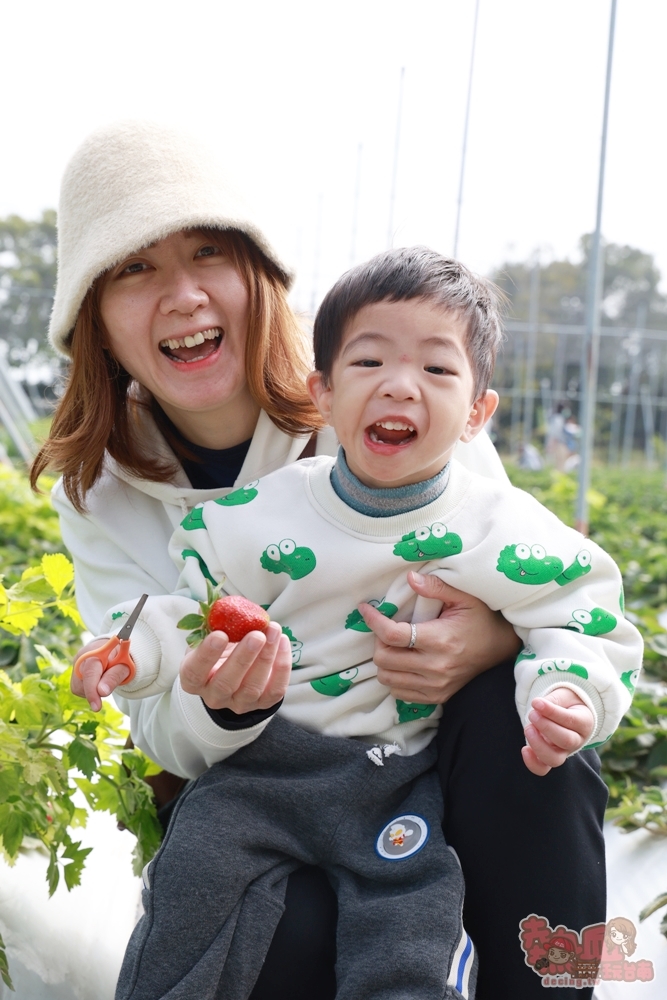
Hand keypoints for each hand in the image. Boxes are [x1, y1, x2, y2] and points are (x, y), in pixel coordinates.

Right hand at [70, 638, 130, 711]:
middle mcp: (82, 657)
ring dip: (93, 691)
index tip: (97, 707)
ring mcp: (75, 665)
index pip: (90, 672)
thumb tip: (102, 692)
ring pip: (79, 688)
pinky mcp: (74, 673)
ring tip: (104, 680)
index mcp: (96, 651)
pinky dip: (89, 690)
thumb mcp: (124, 666)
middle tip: (106, 691)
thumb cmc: (121, 657)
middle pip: (81, 682)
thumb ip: (114, 677)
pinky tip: (97, 682)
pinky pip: (78, 689)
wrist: (114, 649)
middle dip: (93, 693)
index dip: (92, 690)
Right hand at [180, 621, 291, 712]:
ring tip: (273, 631)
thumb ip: (212, 622)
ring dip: (266, 658)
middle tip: (256, 635)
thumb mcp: (210, 635)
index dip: (206, 654)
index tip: (220, 634)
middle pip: (226, 683)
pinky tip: (283, 642)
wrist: (236, 667)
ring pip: (252, 687)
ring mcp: (239, 703)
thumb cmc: (220, 648)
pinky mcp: (262, 704)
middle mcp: (214, 696)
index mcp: (194, 679)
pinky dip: (282, 667)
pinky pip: (275, 691)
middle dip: (243, 657)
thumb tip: (219, 605)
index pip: (195, 672)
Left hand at [359, 571, 520, 703]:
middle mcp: (436, 667)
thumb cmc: (480, 619)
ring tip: (395, 646)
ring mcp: (436, 685)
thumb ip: (436, 586)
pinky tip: (404, 663)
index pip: (393, 635)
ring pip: (387, 679)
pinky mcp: (437, 696)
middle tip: (386, 629)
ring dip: (384, 661)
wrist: (499, 649)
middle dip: (378, 642)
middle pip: (384, 659)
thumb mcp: (464, 597)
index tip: (366, 609)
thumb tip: (410, 578)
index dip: (373, 621)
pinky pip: (399, 692)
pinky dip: (395, 678)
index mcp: (440, 640)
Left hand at [522, 687, 594, 775]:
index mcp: (584, 722)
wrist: (566, 713)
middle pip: (566, 741)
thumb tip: (538, 705)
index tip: (536, 703)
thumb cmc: (566, 703)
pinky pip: (543, 769)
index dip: (552, 712)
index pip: (571, 720)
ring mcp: (564, 752)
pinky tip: (524, 749)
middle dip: (546, 727)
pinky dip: (532, 763)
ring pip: (555, 759)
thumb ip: (553, 700)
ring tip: (528, 728)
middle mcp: (577, 741)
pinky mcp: (550, 757)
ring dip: (538, 745)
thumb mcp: (564, 695)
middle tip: (532, 714)